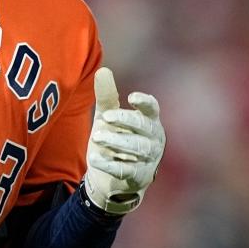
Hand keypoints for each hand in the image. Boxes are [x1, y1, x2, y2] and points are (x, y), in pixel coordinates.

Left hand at [83, 67, 164, 214]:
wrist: (111, 177)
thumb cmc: (115, 138)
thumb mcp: (108, 117)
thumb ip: (107, 96)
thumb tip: (103, 70)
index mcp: (149, 120)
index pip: (152, 109)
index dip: (145, 102)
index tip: (131, 97)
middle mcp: (153, 139)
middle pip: (144, 127)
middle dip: (125, 120)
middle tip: (106, 117)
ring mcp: (148, 159)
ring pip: (136, 148)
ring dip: (116, 141)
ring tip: (97, 136)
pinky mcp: (139, 176)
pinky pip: (125, 170)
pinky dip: (109, 164)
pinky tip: (94, 159)